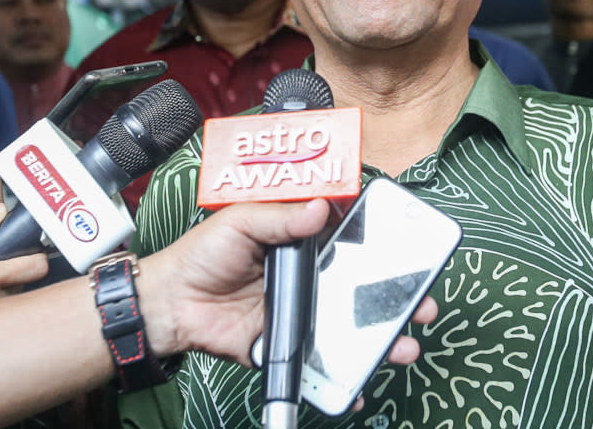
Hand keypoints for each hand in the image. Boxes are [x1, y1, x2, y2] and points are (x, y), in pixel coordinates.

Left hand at [141, 199, 438, 367]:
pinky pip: (317, 359)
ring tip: (403, 344)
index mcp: (300, 241)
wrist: (172, 302)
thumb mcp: (241, 221)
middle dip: (394, 295)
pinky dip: (336, 374)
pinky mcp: (287, 342)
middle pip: (358, 286)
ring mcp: (300, 310)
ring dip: (377, 336)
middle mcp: (307, 276)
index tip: (409, 250)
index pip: (348, 240)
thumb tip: (321, 209)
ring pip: (346, 324)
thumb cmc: (203, 254)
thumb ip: (281, 217)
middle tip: (420, 301)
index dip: (380, 245)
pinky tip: (356, 384)